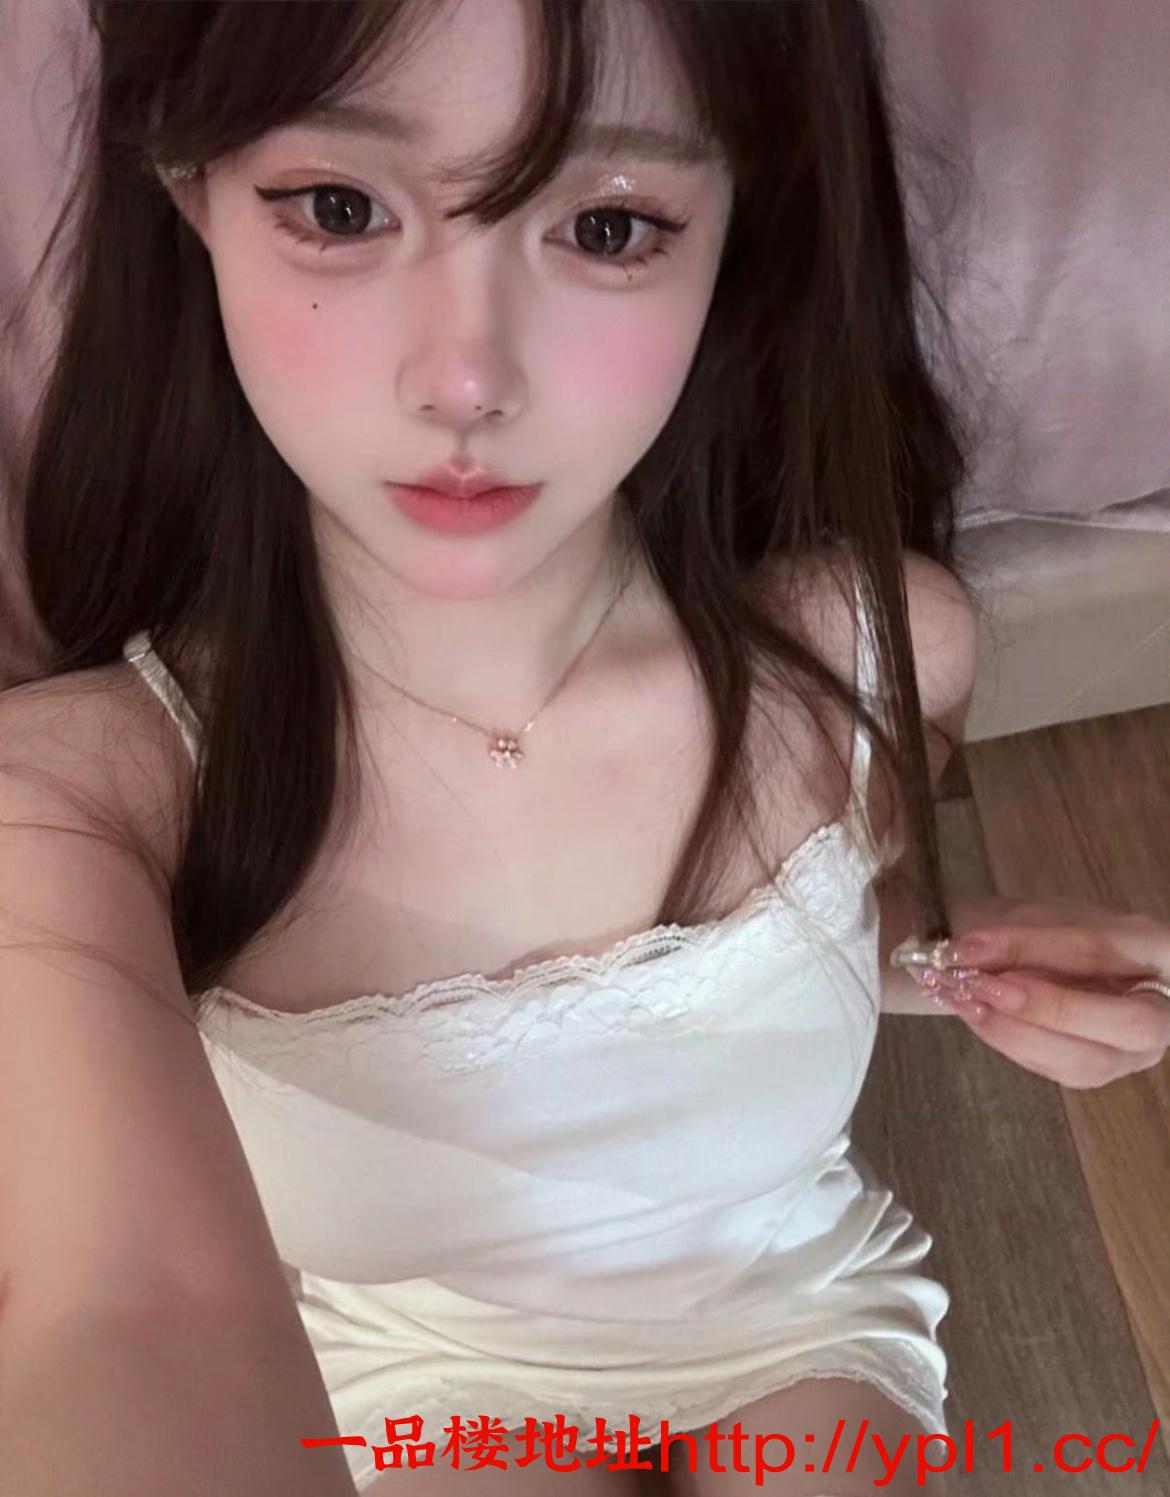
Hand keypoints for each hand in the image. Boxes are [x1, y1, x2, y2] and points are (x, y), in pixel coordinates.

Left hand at [928, 896, 1169, 1088]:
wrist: (1026, 954)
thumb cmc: (1042, 929)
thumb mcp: (1030, 916)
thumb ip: (1014, 938)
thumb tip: (970, 954)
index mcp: (1158, 950)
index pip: (1108, 951)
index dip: (1041, 949)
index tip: (974, 947)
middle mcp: (1161, 1007)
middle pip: (1130, 1024)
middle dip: (1053, 1009)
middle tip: (986, 987)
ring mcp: (1132, 1049)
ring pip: (1092, 1060)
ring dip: (1021, 1033)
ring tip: (969, 1002)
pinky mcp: (1095, 1072)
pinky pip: (1059, 1071)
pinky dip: (1010, 1043)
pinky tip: (975, 1016)